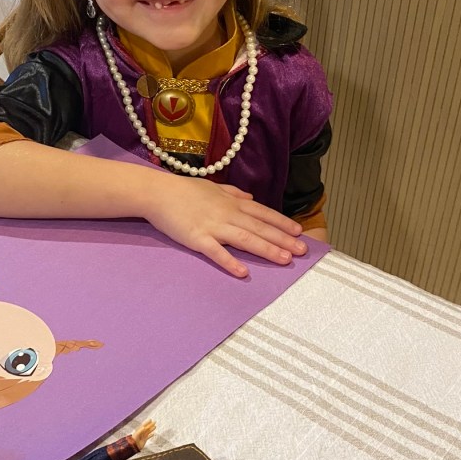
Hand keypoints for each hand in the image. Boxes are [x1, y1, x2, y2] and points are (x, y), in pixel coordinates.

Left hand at [132, 419, 155, 450]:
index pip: (144, 425)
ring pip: (148, 431)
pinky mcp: (144, 440)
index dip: (147, 422)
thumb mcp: (136, 434)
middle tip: (154, 422)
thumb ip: (140, 431)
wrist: (133, 447)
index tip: (150, 420)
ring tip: (155, 426)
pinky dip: (151, 435)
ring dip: (151, 429)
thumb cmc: (133, 440)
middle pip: (147, 428)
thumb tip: (144, 427)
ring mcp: (143, 436)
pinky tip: (153, 434)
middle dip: (150, 425)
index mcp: (139, 430)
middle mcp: (141, 432)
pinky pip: (148, 436)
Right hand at [142, 174, 306, 277]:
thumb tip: (250, 197)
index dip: (281, 223)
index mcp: (232, 202)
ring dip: (266, 250)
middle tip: (302, 251)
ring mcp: (213, 226)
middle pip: (260, 228)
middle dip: (283, 239)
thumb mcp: (213, 186)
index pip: (262, 213)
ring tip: (285, 260)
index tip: (298, 232)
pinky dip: (230, 262)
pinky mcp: (197, 238)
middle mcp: (227, 213)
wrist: (158, 193)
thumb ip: (233, 192)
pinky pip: (216, 252)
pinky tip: (243, 272)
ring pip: (245, 239)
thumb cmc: (184, 189)